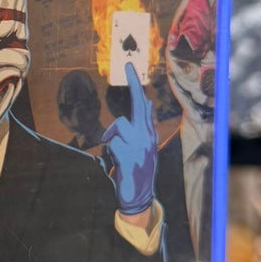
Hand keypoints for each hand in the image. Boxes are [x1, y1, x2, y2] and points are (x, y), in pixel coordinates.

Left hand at [101, 64, 157, 216]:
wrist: (140, 196)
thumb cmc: (138, 168)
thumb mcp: (145, 146)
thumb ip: (145, 125)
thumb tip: (146, 102)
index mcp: (149, 133)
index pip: (143, 105)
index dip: (136, 86)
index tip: (129, 68)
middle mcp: (148, 137)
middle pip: (137, 106)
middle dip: (134, 85)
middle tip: (128, 64)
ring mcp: (140, 146)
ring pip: (119, 126)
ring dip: (113, 137)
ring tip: (119, 153)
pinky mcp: (129, 156)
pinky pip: (112, 143)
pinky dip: (111, 151)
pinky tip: (118, 163)